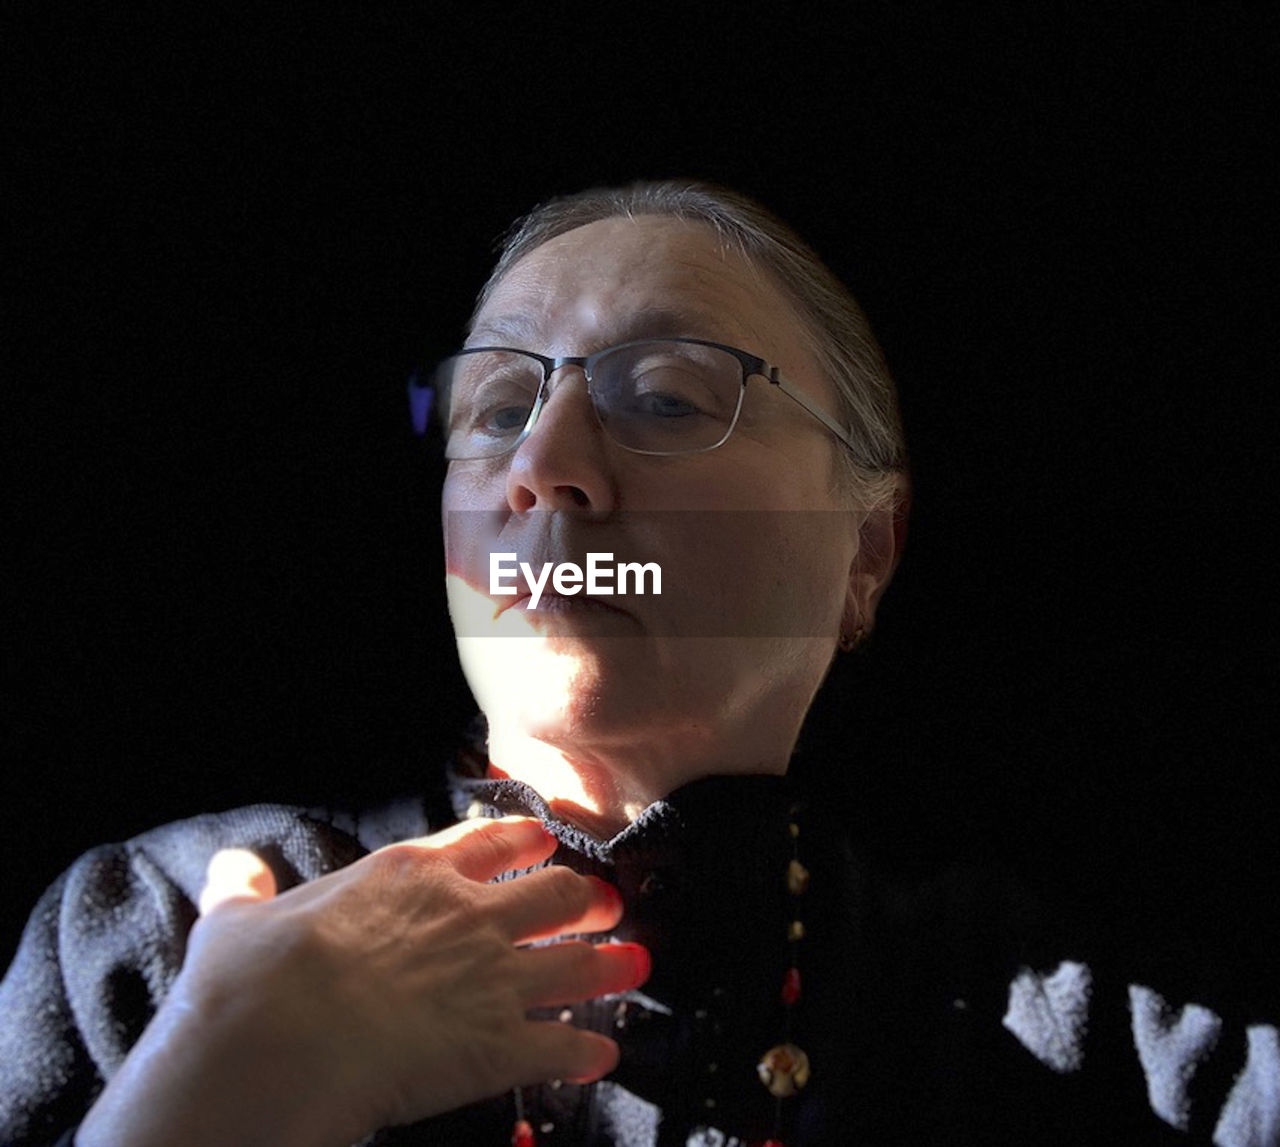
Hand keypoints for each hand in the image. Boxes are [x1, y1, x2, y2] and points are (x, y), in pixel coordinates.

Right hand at [78, 816, 647, 1146]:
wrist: (277, 1040)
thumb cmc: (254, 977)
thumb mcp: (238, 921)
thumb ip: (243, 890)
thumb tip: (229, 866)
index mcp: (412, 873)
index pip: (491, 840)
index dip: (529, 839)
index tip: (550, 842)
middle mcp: (467, 915)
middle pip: (555, 893)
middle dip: (586, 898)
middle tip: (604, 905)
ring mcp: (491, 977)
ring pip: (577, 961)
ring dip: (611, 965)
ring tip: (638, 964)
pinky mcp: (498, 1043)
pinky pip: (563, 1046)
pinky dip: (587, 1052)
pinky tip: (602, 1057)